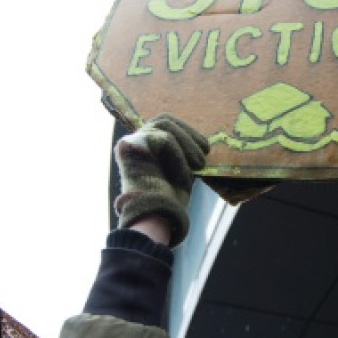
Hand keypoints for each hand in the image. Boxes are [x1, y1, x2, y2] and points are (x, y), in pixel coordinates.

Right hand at [114, 114, 208, 247]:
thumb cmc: (170, 199)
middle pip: (164, 120)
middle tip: (206, 150)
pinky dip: (179, 154)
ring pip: (164, 125)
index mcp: (145, 147)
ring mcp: (131, 142)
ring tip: (199, 164)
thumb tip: (200, 142)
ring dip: (187, 143)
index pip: (165, 124)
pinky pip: (163, 139)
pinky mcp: (130, 146)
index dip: (187, 131)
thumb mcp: (180, 170)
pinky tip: (187, 171)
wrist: (157, 217)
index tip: (206, 147)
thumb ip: (183, 153)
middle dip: (189, 133)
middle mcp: (134, 141)